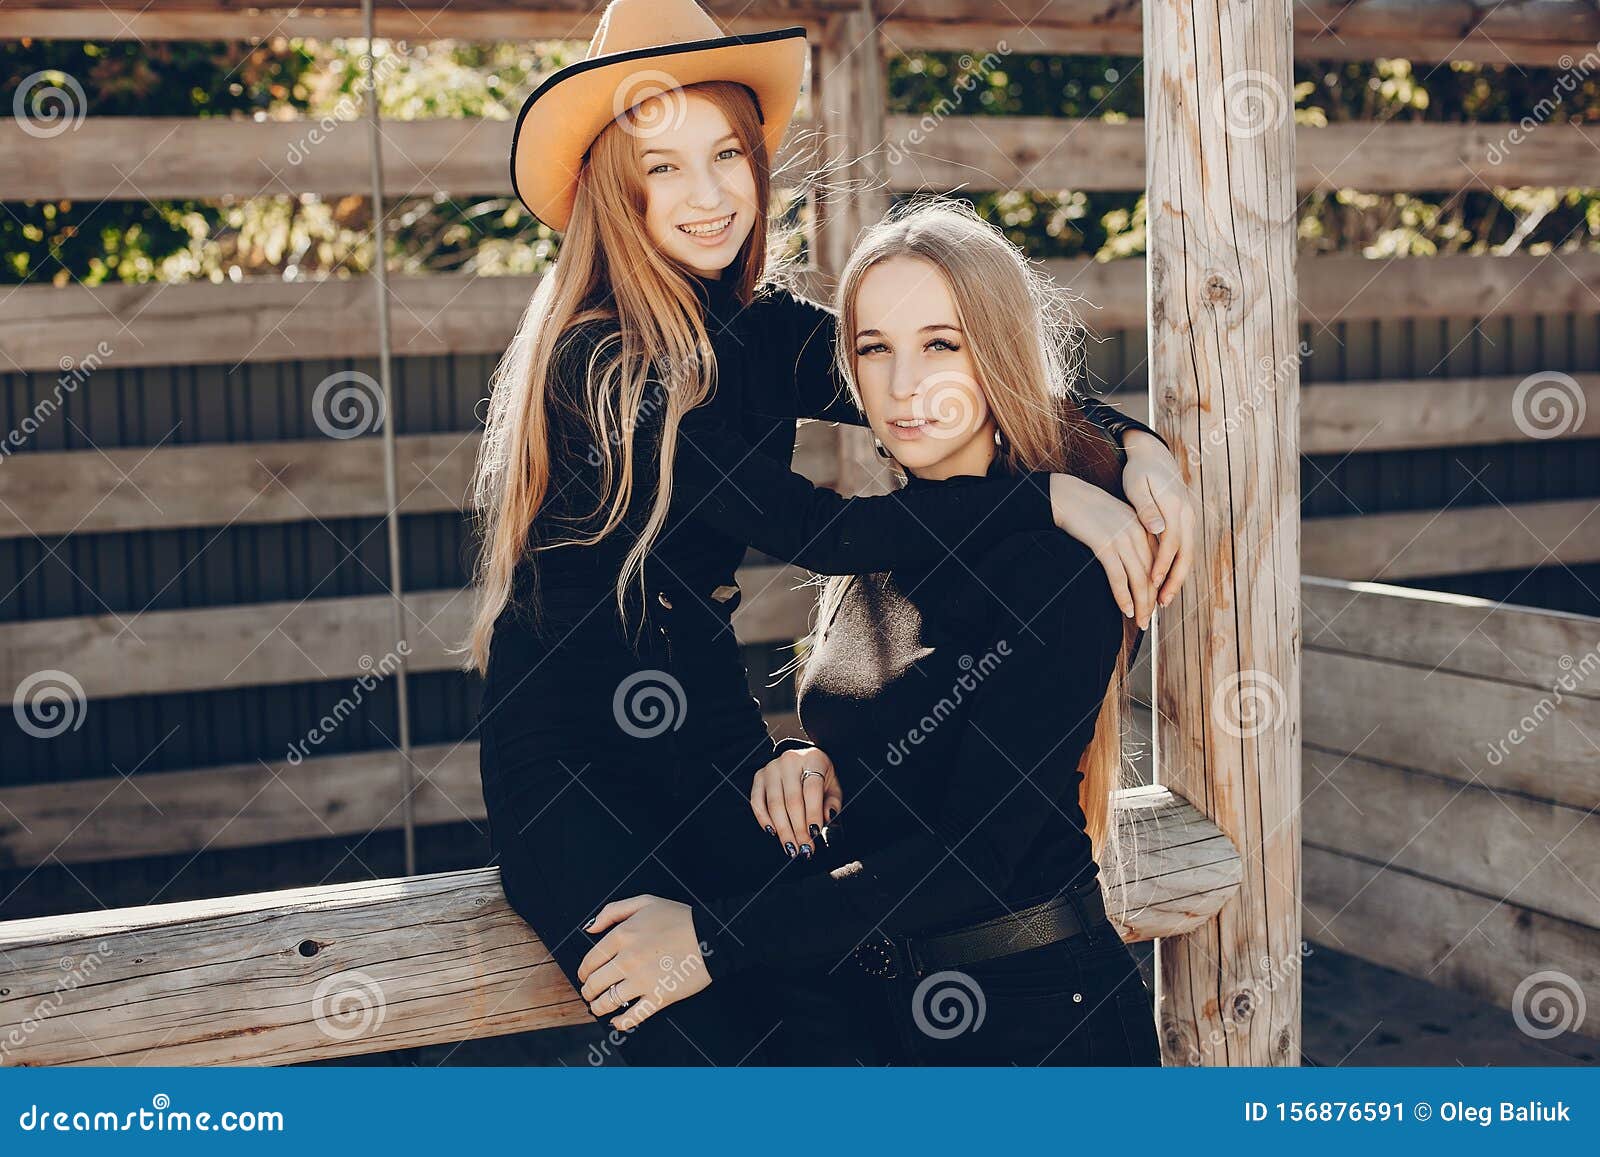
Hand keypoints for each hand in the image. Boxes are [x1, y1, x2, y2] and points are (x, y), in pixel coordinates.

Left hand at [577, 895, 709, 1030]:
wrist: (710, 934)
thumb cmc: (680, 917)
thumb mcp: (645, 902)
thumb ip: (613, 911)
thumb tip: (590, 929)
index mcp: (622, 936)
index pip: (590, 961)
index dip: (583, 972)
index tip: (584, 976)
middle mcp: (627, 960)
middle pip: (595, 983)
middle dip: (588, 991)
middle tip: (589, 993)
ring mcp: (642, 980)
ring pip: (608, 1002)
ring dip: (598, 1007)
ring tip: (598, 1007)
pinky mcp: (659, 996)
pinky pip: (633, 1016)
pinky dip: (620, 1022)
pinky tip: (616, 1021)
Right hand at [750, 746, 840, 860]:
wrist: (803, 759)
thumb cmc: (820, 776)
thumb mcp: (833, 786)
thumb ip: (833, 802)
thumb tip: (827, 817)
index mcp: (812, 759)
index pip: (811, 790)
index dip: (813, 814)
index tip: (814, 834)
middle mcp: (789, 761)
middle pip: (792, 800)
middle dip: (798, 828)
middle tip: (804, 848)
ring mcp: (771, 768)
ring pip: (774, 804)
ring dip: (783, 829)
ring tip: (791, 847)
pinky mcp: (759, 777)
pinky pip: (757, 802)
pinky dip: (764, 819)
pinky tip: (773, 832)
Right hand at [1048, 472, 1157, 628]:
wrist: (1067, 497)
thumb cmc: (1090, 512)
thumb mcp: (1119, 522)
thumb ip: (1133, 539)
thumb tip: (1138, 567)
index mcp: (1145, 527)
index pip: (1160, 563)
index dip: (1159, 587)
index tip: (1155, 604)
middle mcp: (1138, 533)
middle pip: (1152, 574)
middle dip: (1151, 601)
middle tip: (1148, 620)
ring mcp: (1122, 539)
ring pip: (1139, 579)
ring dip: (1141, 604)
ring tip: (1139, 621)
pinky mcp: (1105, 545)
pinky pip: (1119, 577)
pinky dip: (1123, 596)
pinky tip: (1126, 609)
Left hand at [1120, 429, 1196, 607]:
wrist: (1153, 456)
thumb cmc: (1139, 472)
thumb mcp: (1137, 486)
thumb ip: (1146, 508)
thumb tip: (1158, 529)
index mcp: (1174, 505)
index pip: (1172, 542)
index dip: (1162, 564)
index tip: (1151, 583)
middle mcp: (1187, 513)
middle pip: (1186, 553)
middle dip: (1174, 580)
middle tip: (1161, 602)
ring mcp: (1189, 517)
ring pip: (1188, 553)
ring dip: (1177, 577)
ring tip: (1164, 599)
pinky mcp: (1185, 521)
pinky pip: (1184, 548)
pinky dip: (1176, 567)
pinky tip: (1165, 581)